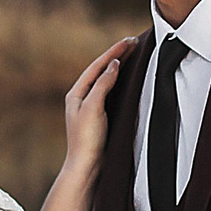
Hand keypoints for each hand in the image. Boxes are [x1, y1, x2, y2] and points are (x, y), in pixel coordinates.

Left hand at [61, 37, 138, 184]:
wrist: (87, 169)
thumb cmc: (86, 140)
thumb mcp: (93, 108)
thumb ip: (102, 84)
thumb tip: (113, 65)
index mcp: (76, 94)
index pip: (97, 66)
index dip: (114, 52)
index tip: (130, 41)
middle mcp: (82, 98)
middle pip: (101, 70)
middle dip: (117, 55)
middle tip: (134, 42)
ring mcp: (91, 108)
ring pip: (106, 81)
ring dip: (119, 67)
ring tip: (133, 55)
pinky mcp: (100, 118)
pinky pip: (111, 92)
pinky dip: (120, 82)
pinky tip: (129, 80)